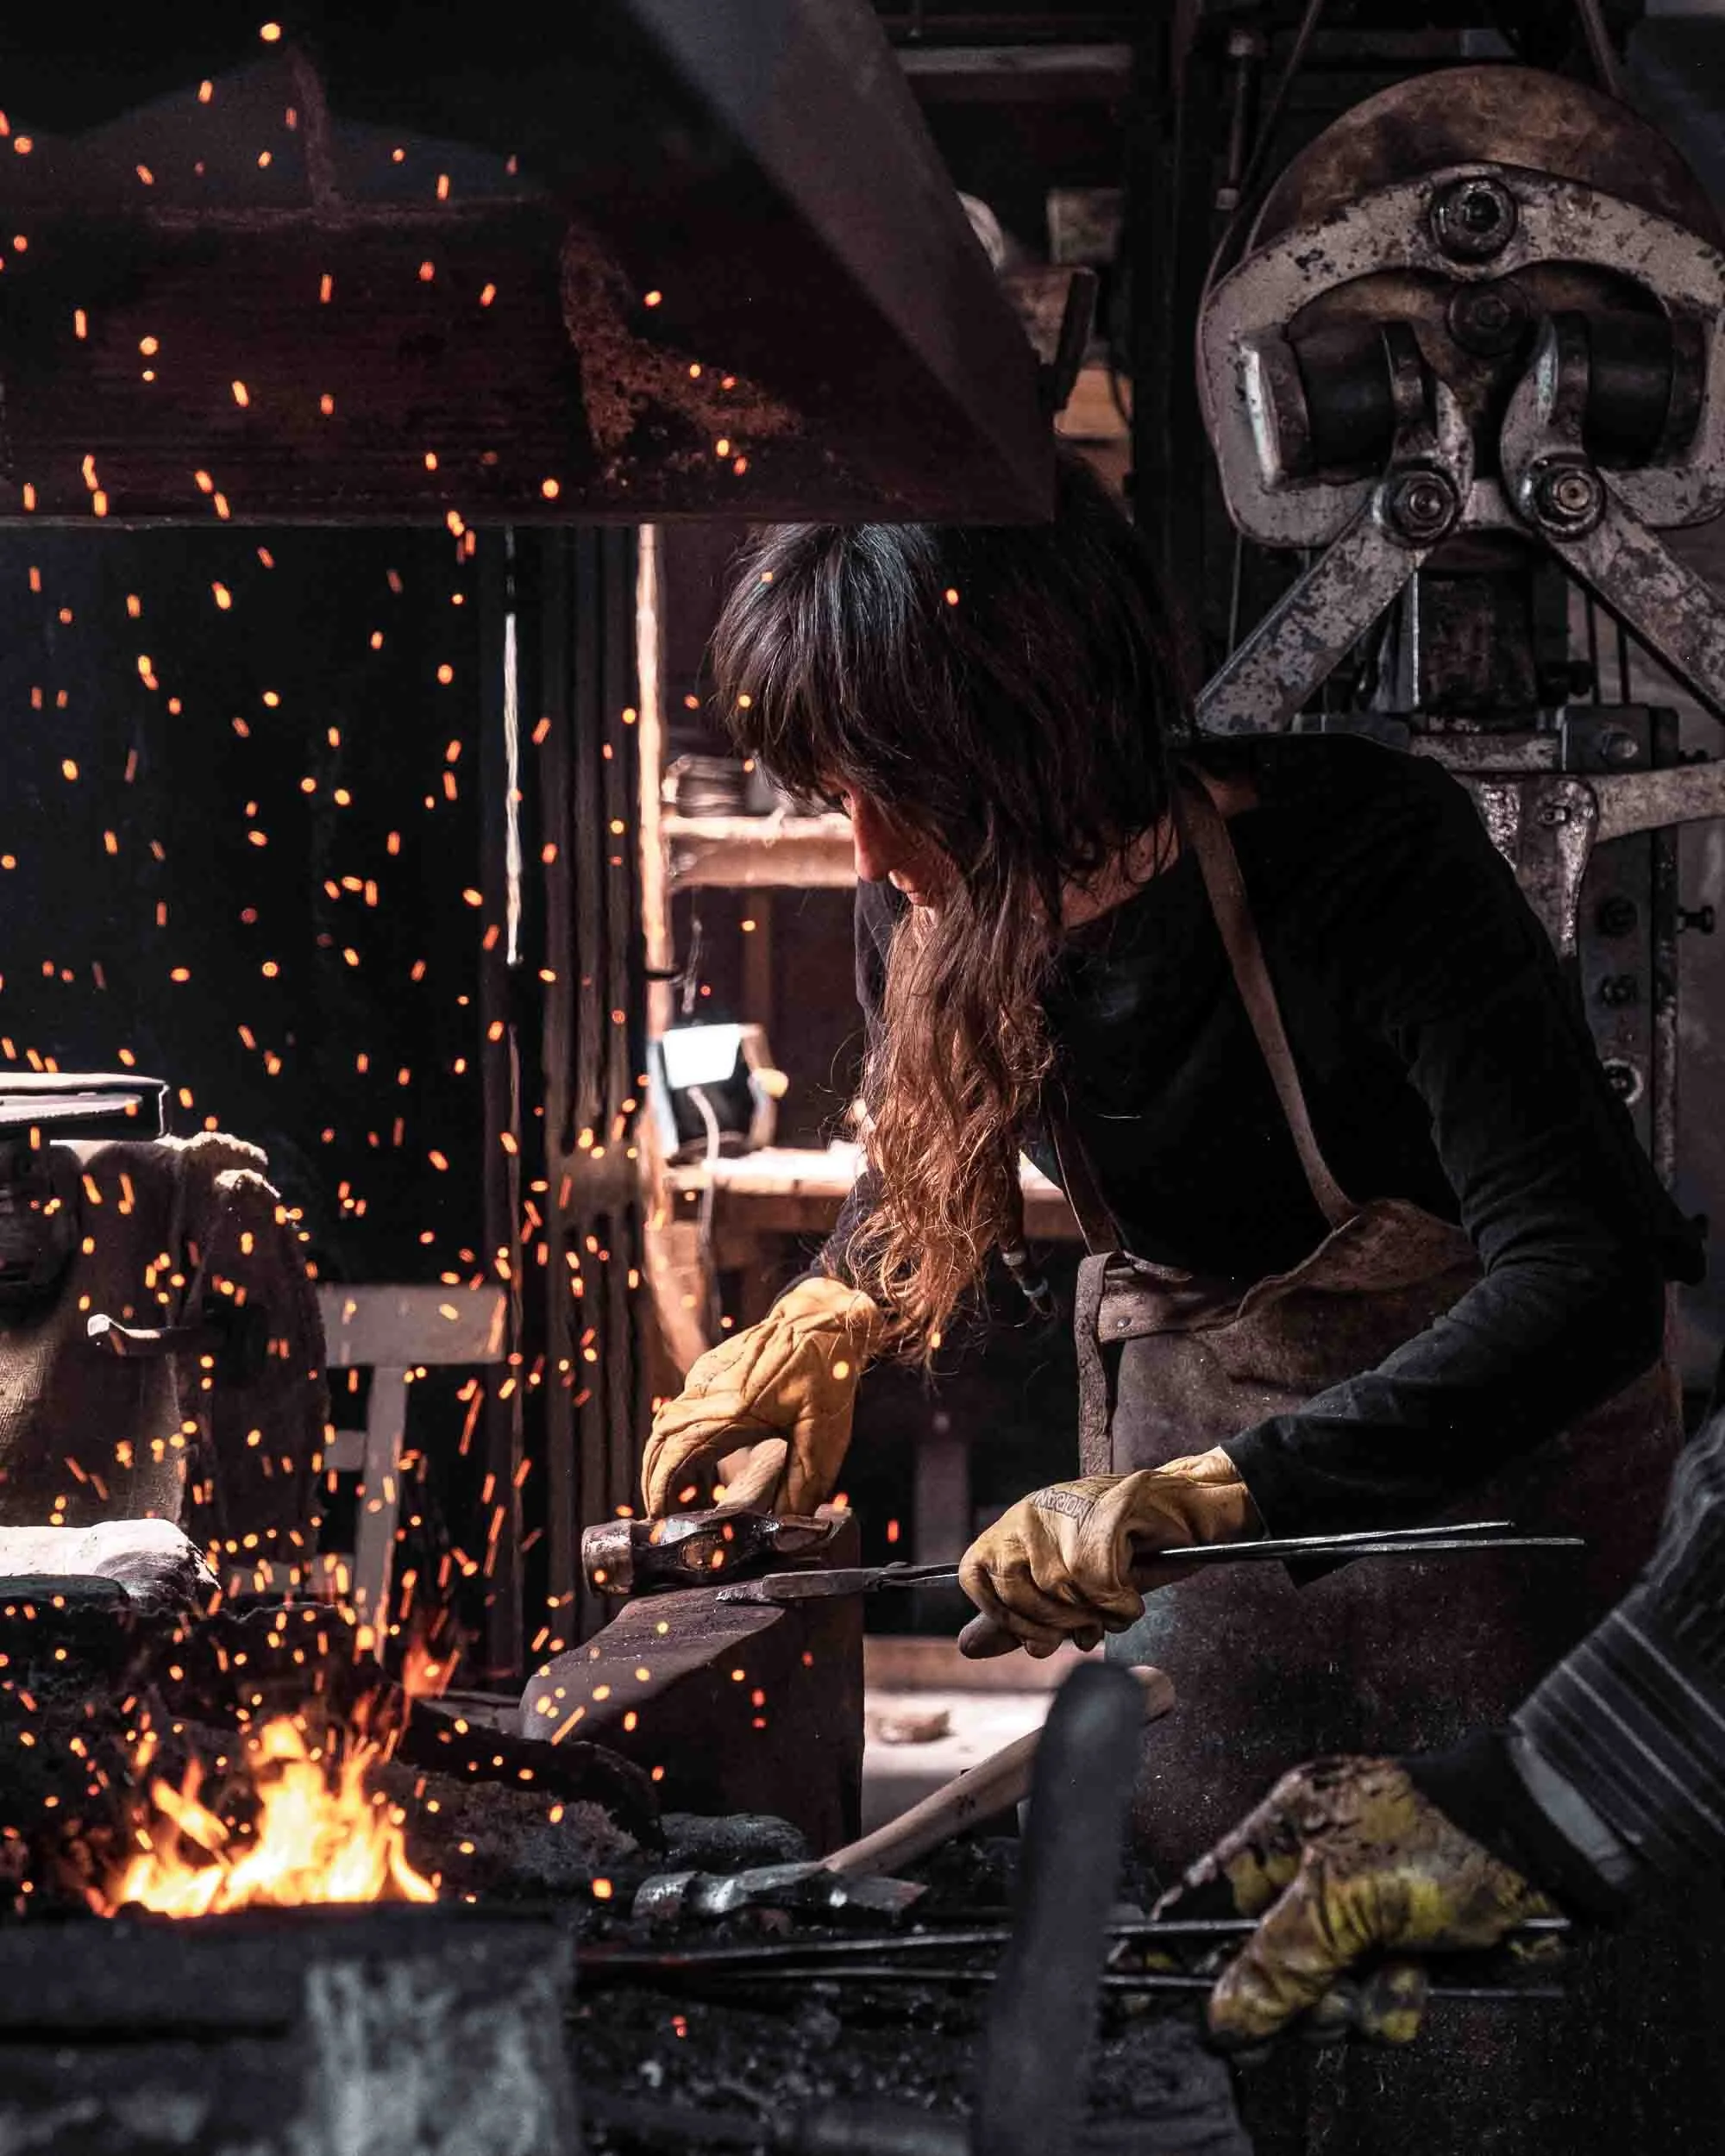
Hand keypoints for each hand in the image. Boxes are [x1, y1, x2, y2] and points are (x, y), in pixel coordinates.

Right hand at [641, 1276, 881, 1516]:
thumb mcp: (823, 1437)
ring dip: (662, 1455)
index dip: (660, 1488)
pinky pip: (681, 1404)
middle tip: (660, 1510)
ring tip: (669, 1488)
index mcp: (734, 1411)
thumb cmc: (826, 1374)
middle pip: (660, 1440)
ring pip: (666, 1421)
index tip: (658, 1515)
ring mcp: (706, 1375)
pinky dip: (676, 1433)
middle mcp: (710, 1390)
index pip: (676, 1454)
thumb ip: (802, 1485)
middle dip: (653, 1478)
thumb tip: (786, 1526)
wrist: (823, 1318)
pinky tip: (689, 1452)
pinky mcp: (710, 1366)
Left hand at [955, 1449, 1258, 1658]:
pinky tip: (1130, 1598)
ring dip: (1093, 1614)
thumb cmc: (1122, 1555)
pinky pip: (1097, 1580)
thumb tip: (967, 1647)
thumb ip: (1015, 1621)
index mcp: (1012, 1529)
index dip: (1005, 1618)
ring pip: (1059, 1585)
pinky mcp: (1104, 1509)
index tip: (1040, 1639)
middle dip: (1055, 1623)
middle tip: (1087, 1627)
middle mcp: (1029, 1511)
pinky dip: (1119, 1604)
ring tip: (1112, 1607)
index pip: (974, 1575)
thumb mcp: (1061, 1595)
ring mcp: (1064, 1505)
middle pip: (1017, 1587)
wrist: (1180, 1512)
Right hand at [1156, 1756, 1556, 2048]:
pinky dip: (1395, 2005)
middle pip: (1264, 1962)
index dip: (1174, 1942)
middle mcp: (1318, 1869)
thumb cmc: (1448, 1838)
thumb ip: (1277, 1957)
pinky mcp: (1407, 1951)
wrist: (1554, 1850)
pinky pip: (1373, 2005)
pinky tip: (1422, 1982)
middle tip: (1327, 1996)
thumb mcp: (1348, 1896)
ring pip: (1321, 1994)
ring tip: (1393, 1977)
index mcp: (1287, 1827)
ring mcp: (1363, 1913)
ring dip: (1354, 2003)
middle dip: (1295, 1992)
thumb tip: (1220, 2014)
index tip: (1135, 1986)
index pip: (1208, 1893)